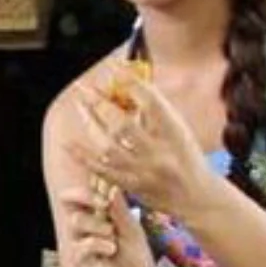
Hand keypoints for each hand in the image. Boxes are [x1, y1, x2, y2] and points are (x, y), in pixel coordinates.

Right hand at [55, 182, 151, 266]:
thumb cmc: (135, 265)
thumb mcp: (134, 233)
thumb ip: (122, 212)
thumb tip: (113, 188)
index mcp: (101, 218)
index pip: (88, 194)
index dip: (90, 182)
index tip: (100, 175)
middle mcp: (88, 229)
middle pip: (71, 201)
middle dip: (86, 197)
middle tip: (103, 202)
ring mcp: (82, 245)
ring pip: (75, 221)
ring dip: (96, 224)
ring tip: (112, 236)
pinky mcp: (81, 263)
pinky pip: (81, 245)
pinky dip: (97, 244)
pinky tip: (111, 250)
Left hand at [64, 72, 214, 220]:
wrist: (197, 198)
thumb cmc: (187, 157)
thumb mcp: (180, 130)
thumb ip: (155, 111)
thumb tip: (128, 84)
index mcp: (175, 134)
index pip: (151, 104)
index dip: (131, 84)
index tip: (114, 69)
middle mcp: (159, 153)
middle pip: (124, 126)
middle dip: (101, 104)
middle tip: (84, 87)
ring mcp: (143, 172)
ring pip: (109, 148)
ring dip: (91, 124)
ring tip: (79, 105)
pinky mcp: (130, 187)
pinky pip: (101, 171)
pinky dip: (83, 156)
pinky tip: (68, 143)